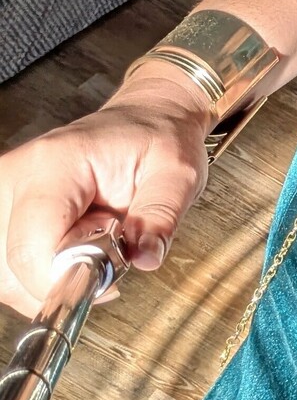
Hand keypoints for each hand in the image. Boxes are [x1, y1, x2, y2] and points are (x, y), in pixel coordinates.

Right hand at [0, 83, 211, 316]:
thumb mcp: (177, 174)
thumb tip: (145, 257)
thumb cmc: (157, 139)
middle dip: (61, 279)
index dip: (66, 279)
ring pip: (6, 273)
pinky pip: (8, 266)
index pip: (31, 249)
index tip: (108, 280)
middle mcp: (16, 177)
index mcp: (55, 165)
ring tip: (89, 242)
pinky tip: (70, 247)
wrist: (146, 119)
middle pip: (12, 266)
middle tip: (105, 251)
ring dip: (50, 276)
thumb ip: (160, 216)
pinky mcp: (4, 209)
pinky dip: (40, 272)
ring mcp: (3, 193)